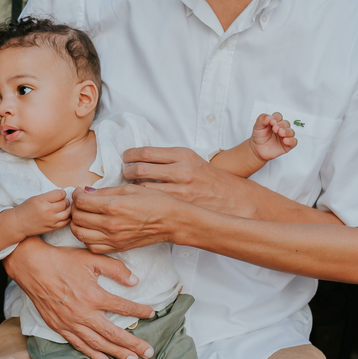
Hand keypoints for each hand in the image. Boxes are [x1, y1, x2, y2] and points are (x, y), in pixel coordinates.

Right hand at [4, 237, 154, 358]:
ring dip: (117, 353)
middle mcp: (83, 313)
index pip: (123, 307)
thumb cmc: (62, 260)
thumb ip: (115, 269)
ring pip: (98, 344)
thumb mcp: (91, 258)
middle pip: (114, 333)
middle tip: (149, 353)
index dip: (139, 311)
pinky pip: (79, 345)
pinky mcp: (60, 327)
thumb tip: (134, 281)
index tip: (152, 313)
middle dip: (133, 344)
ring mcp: (70, 323)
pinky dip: (93, 355)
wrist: (32, 267)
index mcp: (93, 295)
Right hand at [12, 189, 70, 236]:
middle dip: (66, 200)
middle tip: (62, 201)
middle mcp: (47, 210)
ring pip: (68, 212)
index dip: (62, 193)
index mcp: (42, 200)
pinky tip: (64, 215)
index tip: (60, 194)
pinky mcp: (52, 228)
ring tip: (64, 207)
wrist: (19, 223)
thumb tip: (64, 195)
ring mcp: (51, 220)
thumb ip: (50, 196)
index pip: (60, 194)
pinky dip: (68, 217)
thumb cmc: (27, 208)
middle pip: (65, 203)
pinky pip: (66, 222)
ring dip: (68, 209)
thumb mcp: (36, 197)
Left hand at [71, 184, 183, 253]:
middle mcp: (110, 224)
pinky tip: (92, 229)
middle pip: (77, 218)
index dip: (76, 194)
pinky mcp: (116, 248)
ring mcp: (113, 239)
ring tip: (84, 216)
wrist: (170, 221)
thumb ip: (105, 191)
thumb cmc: (154, 202)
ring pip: (80, 234)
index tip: (80, 192)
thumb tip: (86, 192)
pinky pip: (91, 246)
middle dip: (74, 208)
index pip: (81, 201)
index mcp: (113, 206)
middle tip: (80, 203)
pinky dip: (86, 238)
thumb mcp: (130, 188)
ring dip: (77, 223)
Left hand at [121, 146, 255, 217]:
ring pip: (142, 188)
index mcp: (183, 155)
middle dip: (127, 171)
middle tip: (124, 172)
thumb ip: (169, 158)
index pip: (146, 152)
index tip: (125, 157)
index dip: (130, 155)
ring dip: (131, 188)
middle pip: (140, 169)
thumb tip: (141, 158)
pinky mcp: (178, 206)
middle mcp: (180, 171)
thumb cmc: (210, 179)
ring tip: (130, 187)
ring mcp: (179, 190)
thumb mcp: (192, 160)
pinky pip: (151, 202)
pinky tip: (140, 199)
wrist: (233, 200)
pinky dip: (141, 200)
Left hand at [249, 112, 296, 162]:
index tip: (272, 121)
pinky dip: (291, 140)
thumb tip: (268, 117)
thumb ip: (261, 120)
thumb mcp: (257, 127)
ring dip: (287, 131)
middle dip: (281, 125)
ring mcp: (285, 136)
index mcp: (274, 122)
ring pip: (291, 132)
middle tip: (275, 128)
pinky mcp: (288, 145)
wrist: (257, 149)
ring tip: (281, 133)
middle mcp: (281, 128)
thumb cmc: (259, 137)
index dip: (276, 118)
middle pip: (286, 123)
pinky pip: (294, 142)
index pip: (278, 116)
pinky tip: (285, 140)